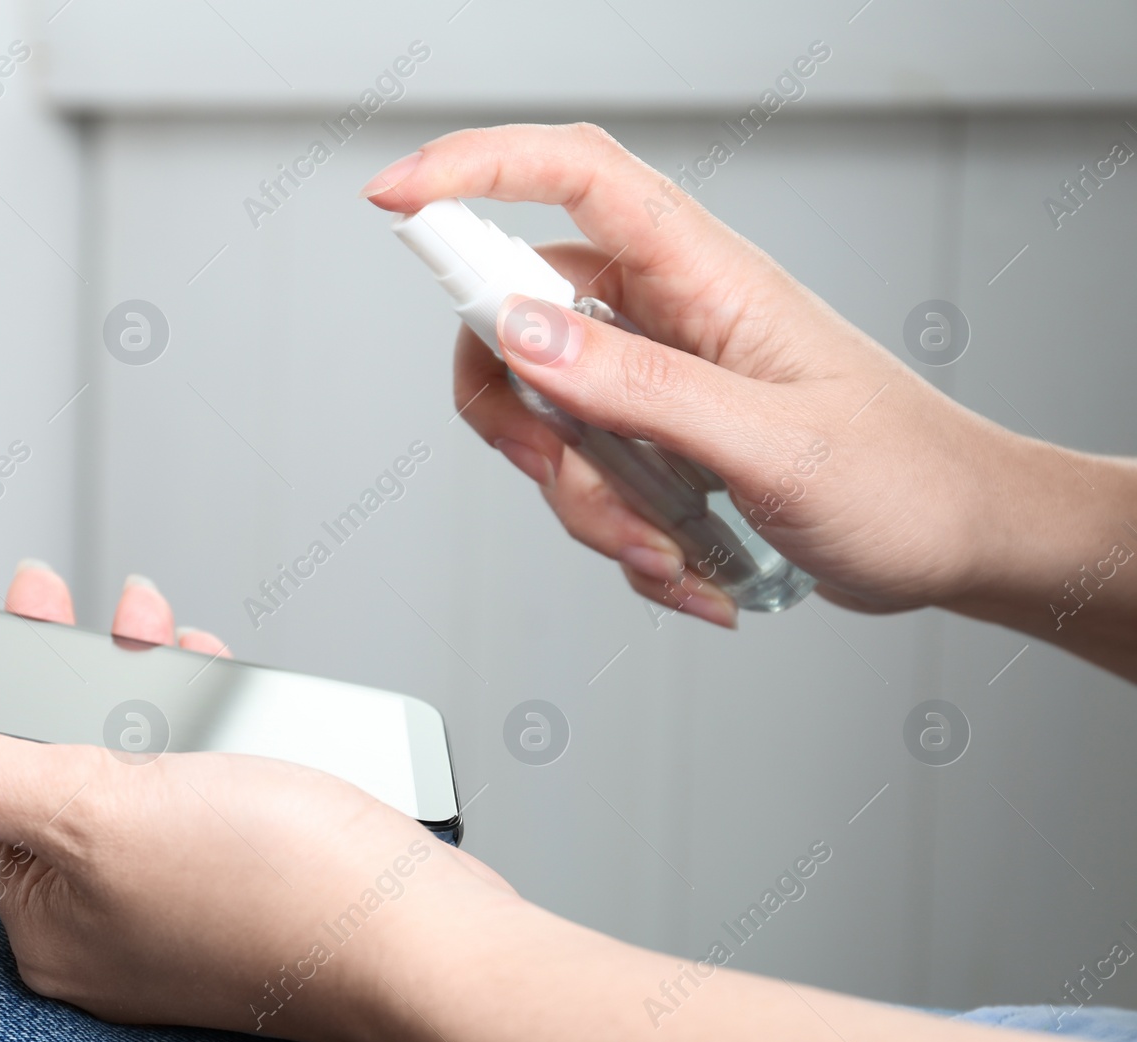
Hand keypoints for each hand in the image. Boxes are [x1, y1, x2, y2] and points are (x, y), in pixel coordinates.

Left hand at [0, 561, 514, 1041]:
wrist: (430, 936)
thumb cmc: (274, 890)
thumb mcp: (81, 804)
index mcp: (44, 914)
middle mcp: (105, 913)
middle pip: (55, 758)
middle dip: (64, 666)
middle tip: (59, 599)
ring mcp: (180, 891)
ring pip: (133, 756)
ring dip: (136, 677)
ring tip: (151, 626)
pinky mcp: (245, 865)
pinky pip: (196, 774)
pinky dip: (199, 715)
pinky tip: (218, 679)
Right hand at [362, 123, 1036, 625]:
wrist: (954, 539)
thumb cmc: (902, 477)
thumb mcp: (770, 441)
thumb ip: (641, 386)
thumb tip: (524, 334)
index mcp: (704, 276)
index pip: (575, 175)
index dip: (477, 166)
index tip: (397, 198)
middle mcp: (667, 313)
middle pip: (518, 315)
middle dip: (518, 415)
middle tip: (557, 469)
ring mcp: (656, 377)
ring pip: (545, 415)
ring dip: (581, 500)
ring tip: (663, 547)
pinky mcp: (656, 435)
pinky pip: (583, 475)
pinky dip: (616, 535)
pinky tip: (688, 564)